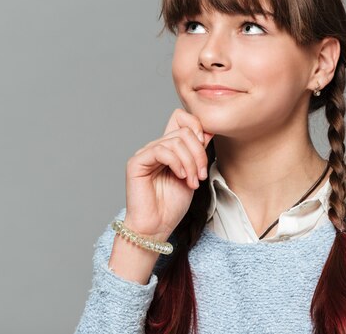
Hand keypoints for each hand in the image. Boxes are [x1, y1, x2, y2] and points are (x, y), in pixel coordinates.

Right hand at [123, 108, 213, 240]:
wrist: (156, 227)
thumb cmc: (172, 205)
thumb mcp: (193, 174)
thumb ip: (198, 153)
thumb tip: (208, 131)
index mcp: (169, 147)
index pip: (182, 118)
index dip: (197, 127)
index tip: (206, 149)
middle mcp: (156, 147)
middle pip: (184, 130)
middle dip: (199, 153)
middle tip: (201, 175)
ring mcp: (145, 153)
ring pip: (176, 141)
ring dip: (190, 163)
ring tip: (193, 182)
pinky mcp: (137, 162)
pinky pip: (161, 151)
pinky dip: (177, 163)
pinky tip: (181, 177)